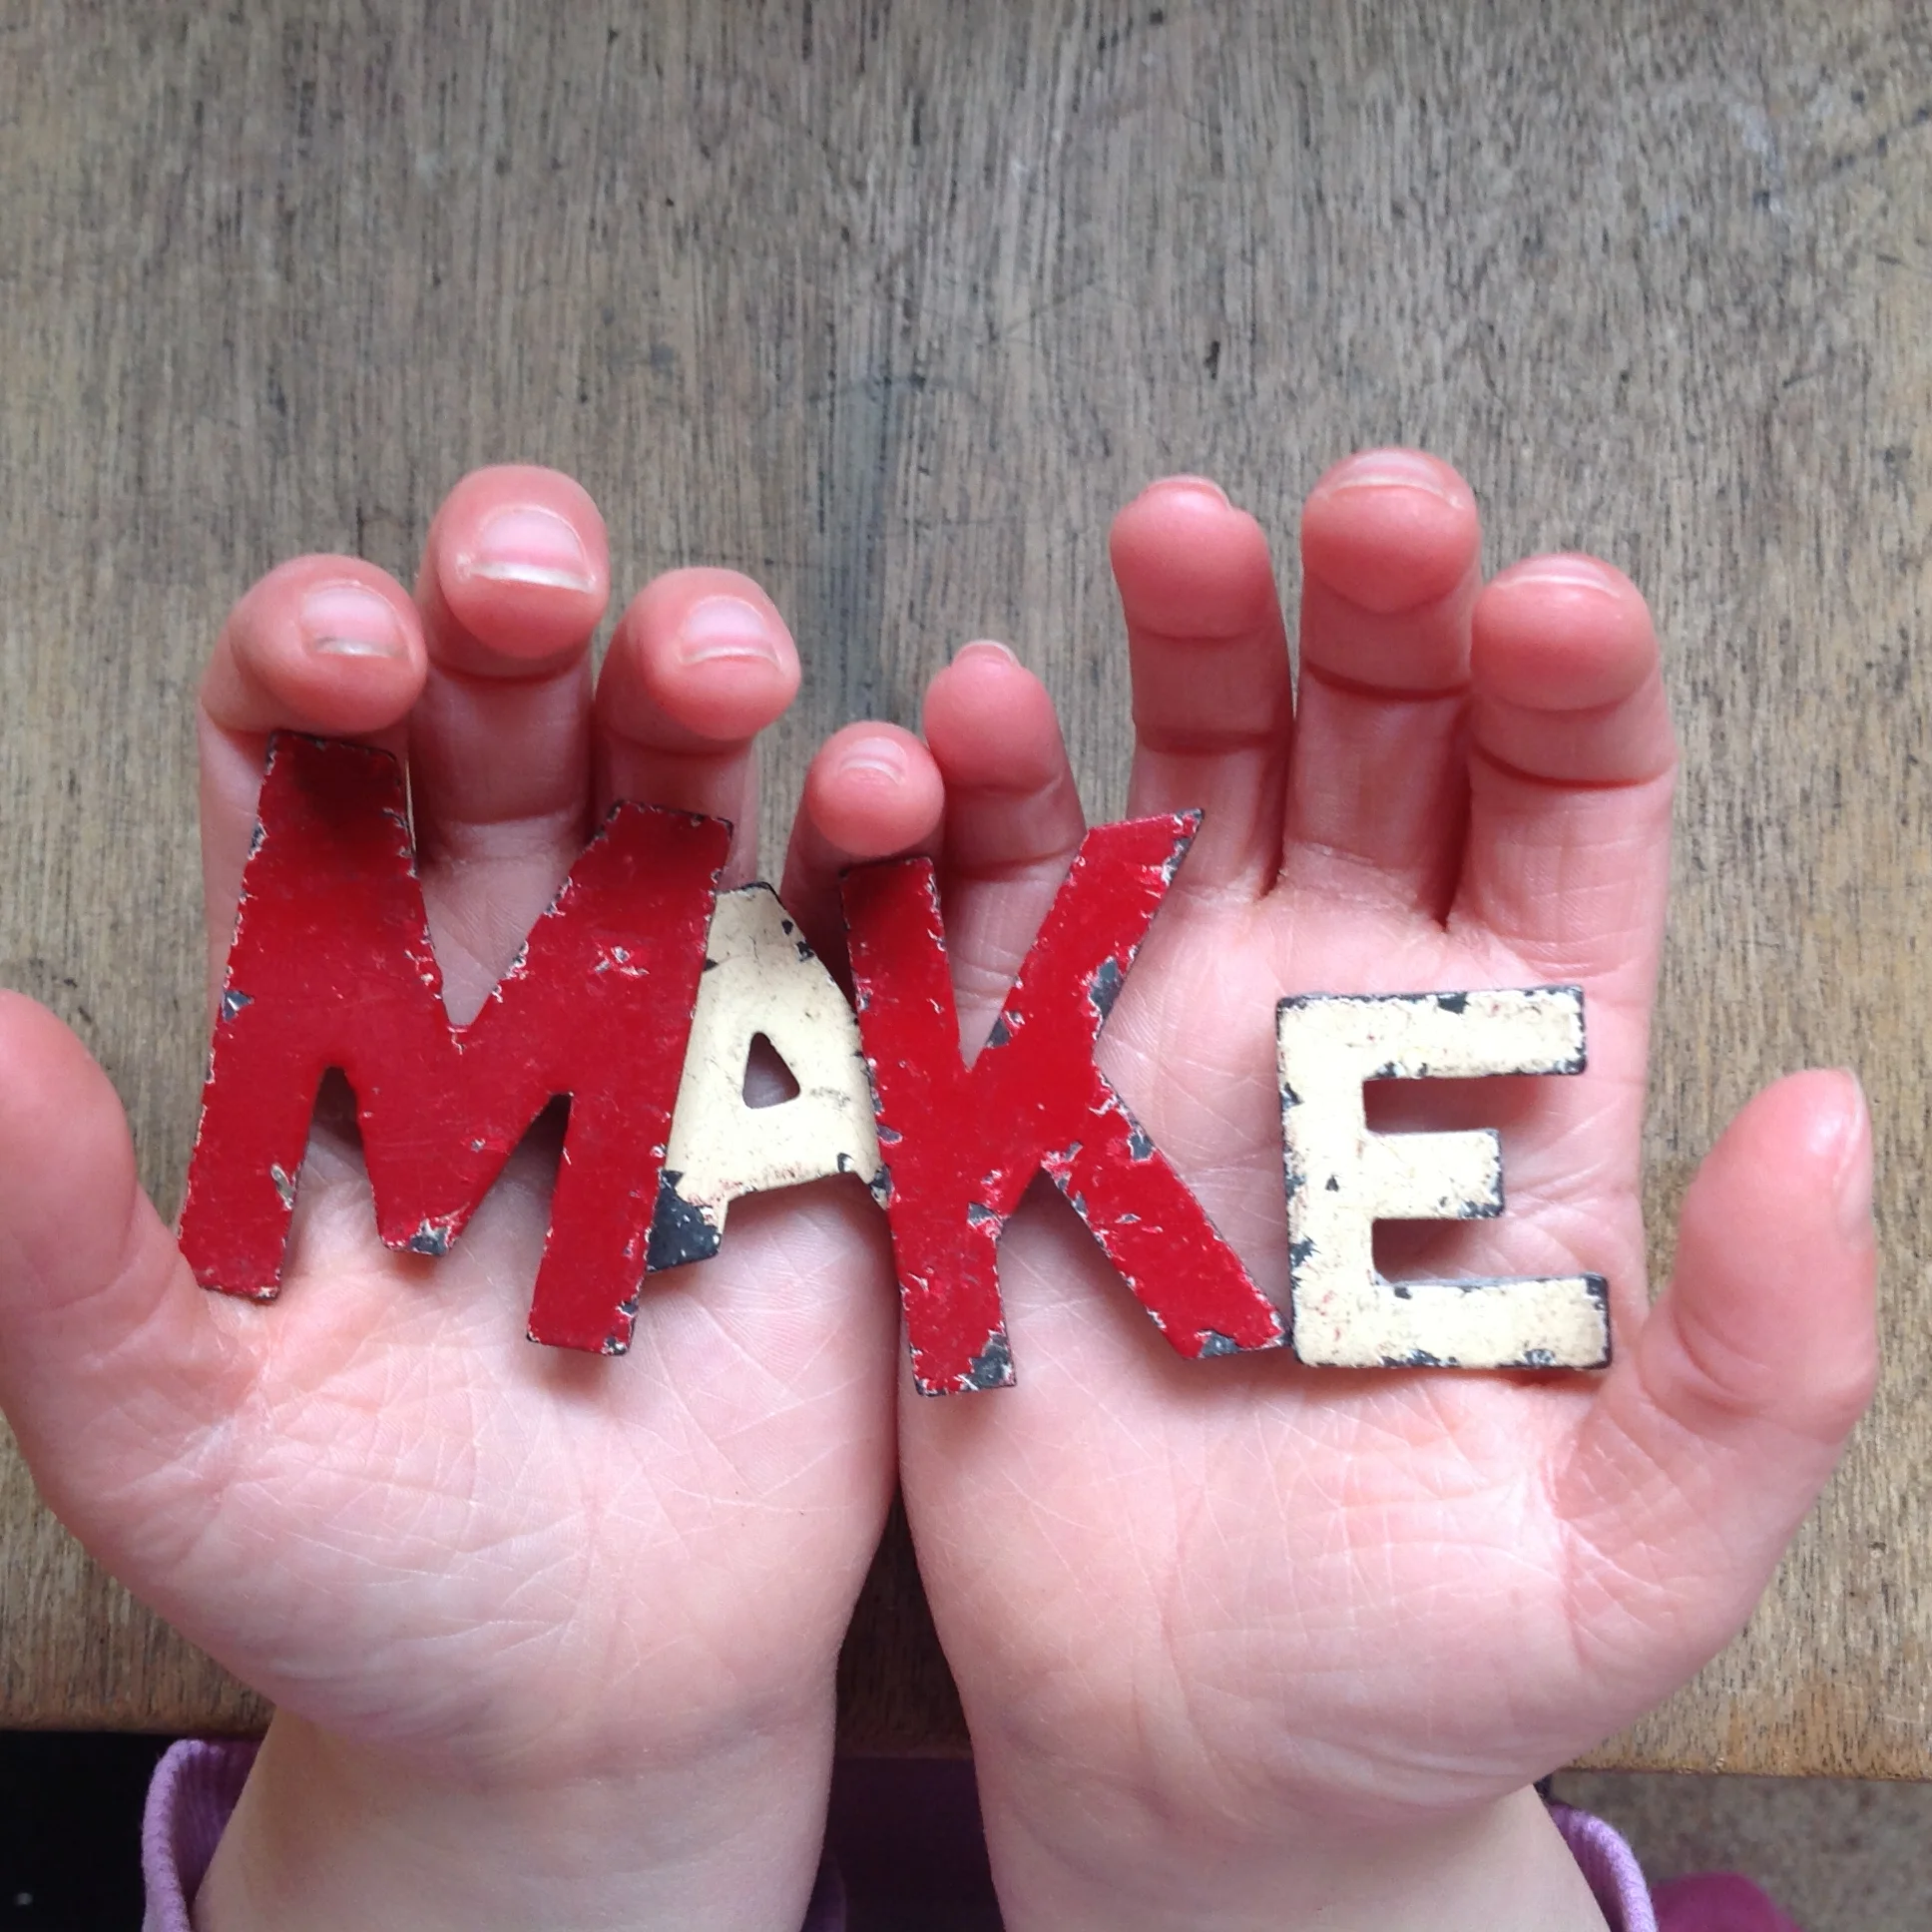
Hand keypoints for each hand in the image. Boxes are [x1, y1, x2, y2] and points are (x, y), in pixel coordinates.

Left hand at [0, 467, 900, 1930]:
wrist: (589, 1698)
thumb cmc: (356, 1570)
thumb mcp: (181, 1432)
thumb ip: (68, 1248)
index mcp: (328, 1008)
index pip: (302, 759)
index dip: (318, 662)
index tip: (354, 646)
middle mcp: (509, 971)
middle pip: (510, 722)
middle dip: (526, 618)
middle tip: (542, 580)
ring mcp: (684, 1015)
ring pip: (693, 785)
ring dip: (709, 687)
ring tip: (730, 663)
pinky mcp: (831, 1090)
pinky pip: (866, 930)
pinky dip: (893, 846)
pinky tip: (901, 792)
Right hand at [793, 454, 1878, 1929]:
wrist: (1188, 1754)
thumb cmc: (1421, 1659)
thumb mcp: (1626, 1554)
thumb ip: (1754, 1362)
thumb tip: (1823, 1115)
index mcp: (1505, 1087)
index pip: (1564, 828)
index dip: (1567, 697)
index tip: (1550, 603)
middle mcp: (1329, 1021)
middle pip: (1371, 752)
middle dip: (1370, 616)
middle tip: (1357, 511)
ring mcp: (1150, 1043)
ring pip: (1173, 785)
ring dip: (1173, 657)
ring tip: (1163, 543)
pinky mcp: (993, 1105)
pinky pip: (971, 922)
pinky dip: (955, 821)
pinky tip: (944, 745)